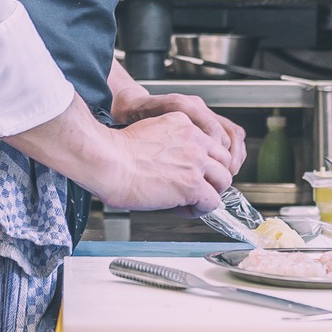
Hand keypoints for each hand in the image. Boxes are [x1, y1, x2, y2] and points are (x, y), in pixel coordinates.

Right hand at [6, 95, 233, 212]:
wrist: (107, 161)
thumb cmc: (114, 152)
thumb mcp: (147, 132)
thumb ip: (167, 142)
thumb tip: (169, 162)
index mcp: (182, 122)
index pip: (209, 142)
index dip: (203, 161)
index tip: (190, 171)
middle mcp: (194, 139)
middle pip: (222, 160)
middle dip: (212, 176)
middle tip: (196, 187)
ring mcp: (196, 161)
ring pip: (223, 180)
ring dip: (210, 192)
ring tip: (191, 200)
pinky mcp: (192, 184)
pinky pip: (211, 202)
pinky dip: (200, 209)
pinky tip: (183, 208)